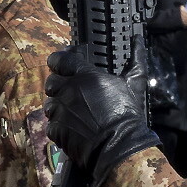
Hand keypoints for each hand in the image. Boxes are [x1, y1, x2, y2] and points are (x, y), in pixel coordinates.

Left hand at [44, 48, 159, 186]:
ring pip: (49, 103)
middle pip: (51, 81)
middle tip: (68, 90)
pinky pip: (51, 124)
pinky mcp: (57, 130)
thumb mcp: (134, 83)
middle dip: (58, 84)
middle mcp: (69, 91)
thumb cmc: (127, 115)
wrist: (120, 147)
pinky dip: (58, 126)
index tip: (59, 62)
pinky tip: (71, 127)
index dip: (58, 59)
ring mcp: (61, 111)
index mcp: (86, 76)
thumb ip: (134, 58)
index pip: (60, 59)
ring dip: (57, 105)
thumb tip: (137, 39)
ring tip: (71, 111)